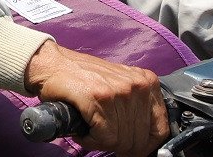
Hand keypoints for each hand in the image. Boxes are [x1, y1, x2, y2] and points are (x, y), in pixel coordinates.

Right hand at [23, 40, 167, 155]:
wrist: (52, 64)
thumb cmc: (84, 78)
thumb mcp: (121, 86)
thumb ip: (137, 107)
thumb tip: (147, 140)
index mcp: (147, 82)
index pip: (160, 129)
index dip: (146, 146)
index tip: (133, 149)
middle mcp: (137, 86)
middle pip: (139, 139)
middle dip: (121, 146)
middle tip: (103, 137)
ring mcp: (119, 92)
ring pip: (121, 141)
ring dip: (102, 142)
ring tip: (91, 129)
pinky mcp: (98, 99)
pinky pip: (104, 138)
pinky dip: (91, 140)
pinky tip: (84, 130)